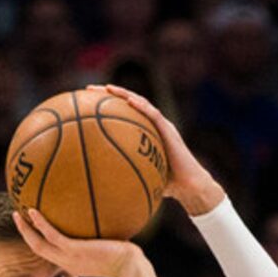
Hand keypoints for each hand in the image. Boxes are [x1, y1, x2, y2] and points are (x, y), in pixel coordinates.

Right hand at [12, 204, 143, 276]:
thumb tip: (103, 216)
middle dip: (25, 234)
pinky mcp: (74, 251)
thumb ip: (101, 237)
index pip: (51, 252)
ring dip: (25, 230)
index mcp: (73, 263)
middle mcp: (68, 263)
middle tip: (16, 218)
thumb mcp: (110, 247)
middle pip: (38, 249)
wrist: (131, 267)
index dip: (38, 240)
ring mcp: (69, 258)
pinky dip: (39, 224)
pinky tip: (32, 210)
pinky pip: (51, 235)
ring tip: (16, 214)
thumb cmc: (126, 258)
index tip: (32, 226)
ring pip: (38, 245)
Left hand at [97, 85, 219, 215]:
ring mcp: (161, 125)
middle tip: (88, 91)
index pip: (124, 114)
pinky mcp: (169, 130)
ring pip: (140, 102)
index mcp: (145, 133)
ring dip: (122, 93)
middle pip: (128, 102)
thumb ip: (128, 175)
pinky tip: (129, 100)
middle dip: (108, 94)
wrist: (190, 187)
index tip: (87, 104)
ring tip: (106, 88)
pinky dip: (141, 106)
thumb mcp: (143, 177)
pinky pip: (153, 114)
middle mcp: (152, 125)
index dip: (106, 106)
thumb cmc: (169, 186)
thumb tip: (106, 188)